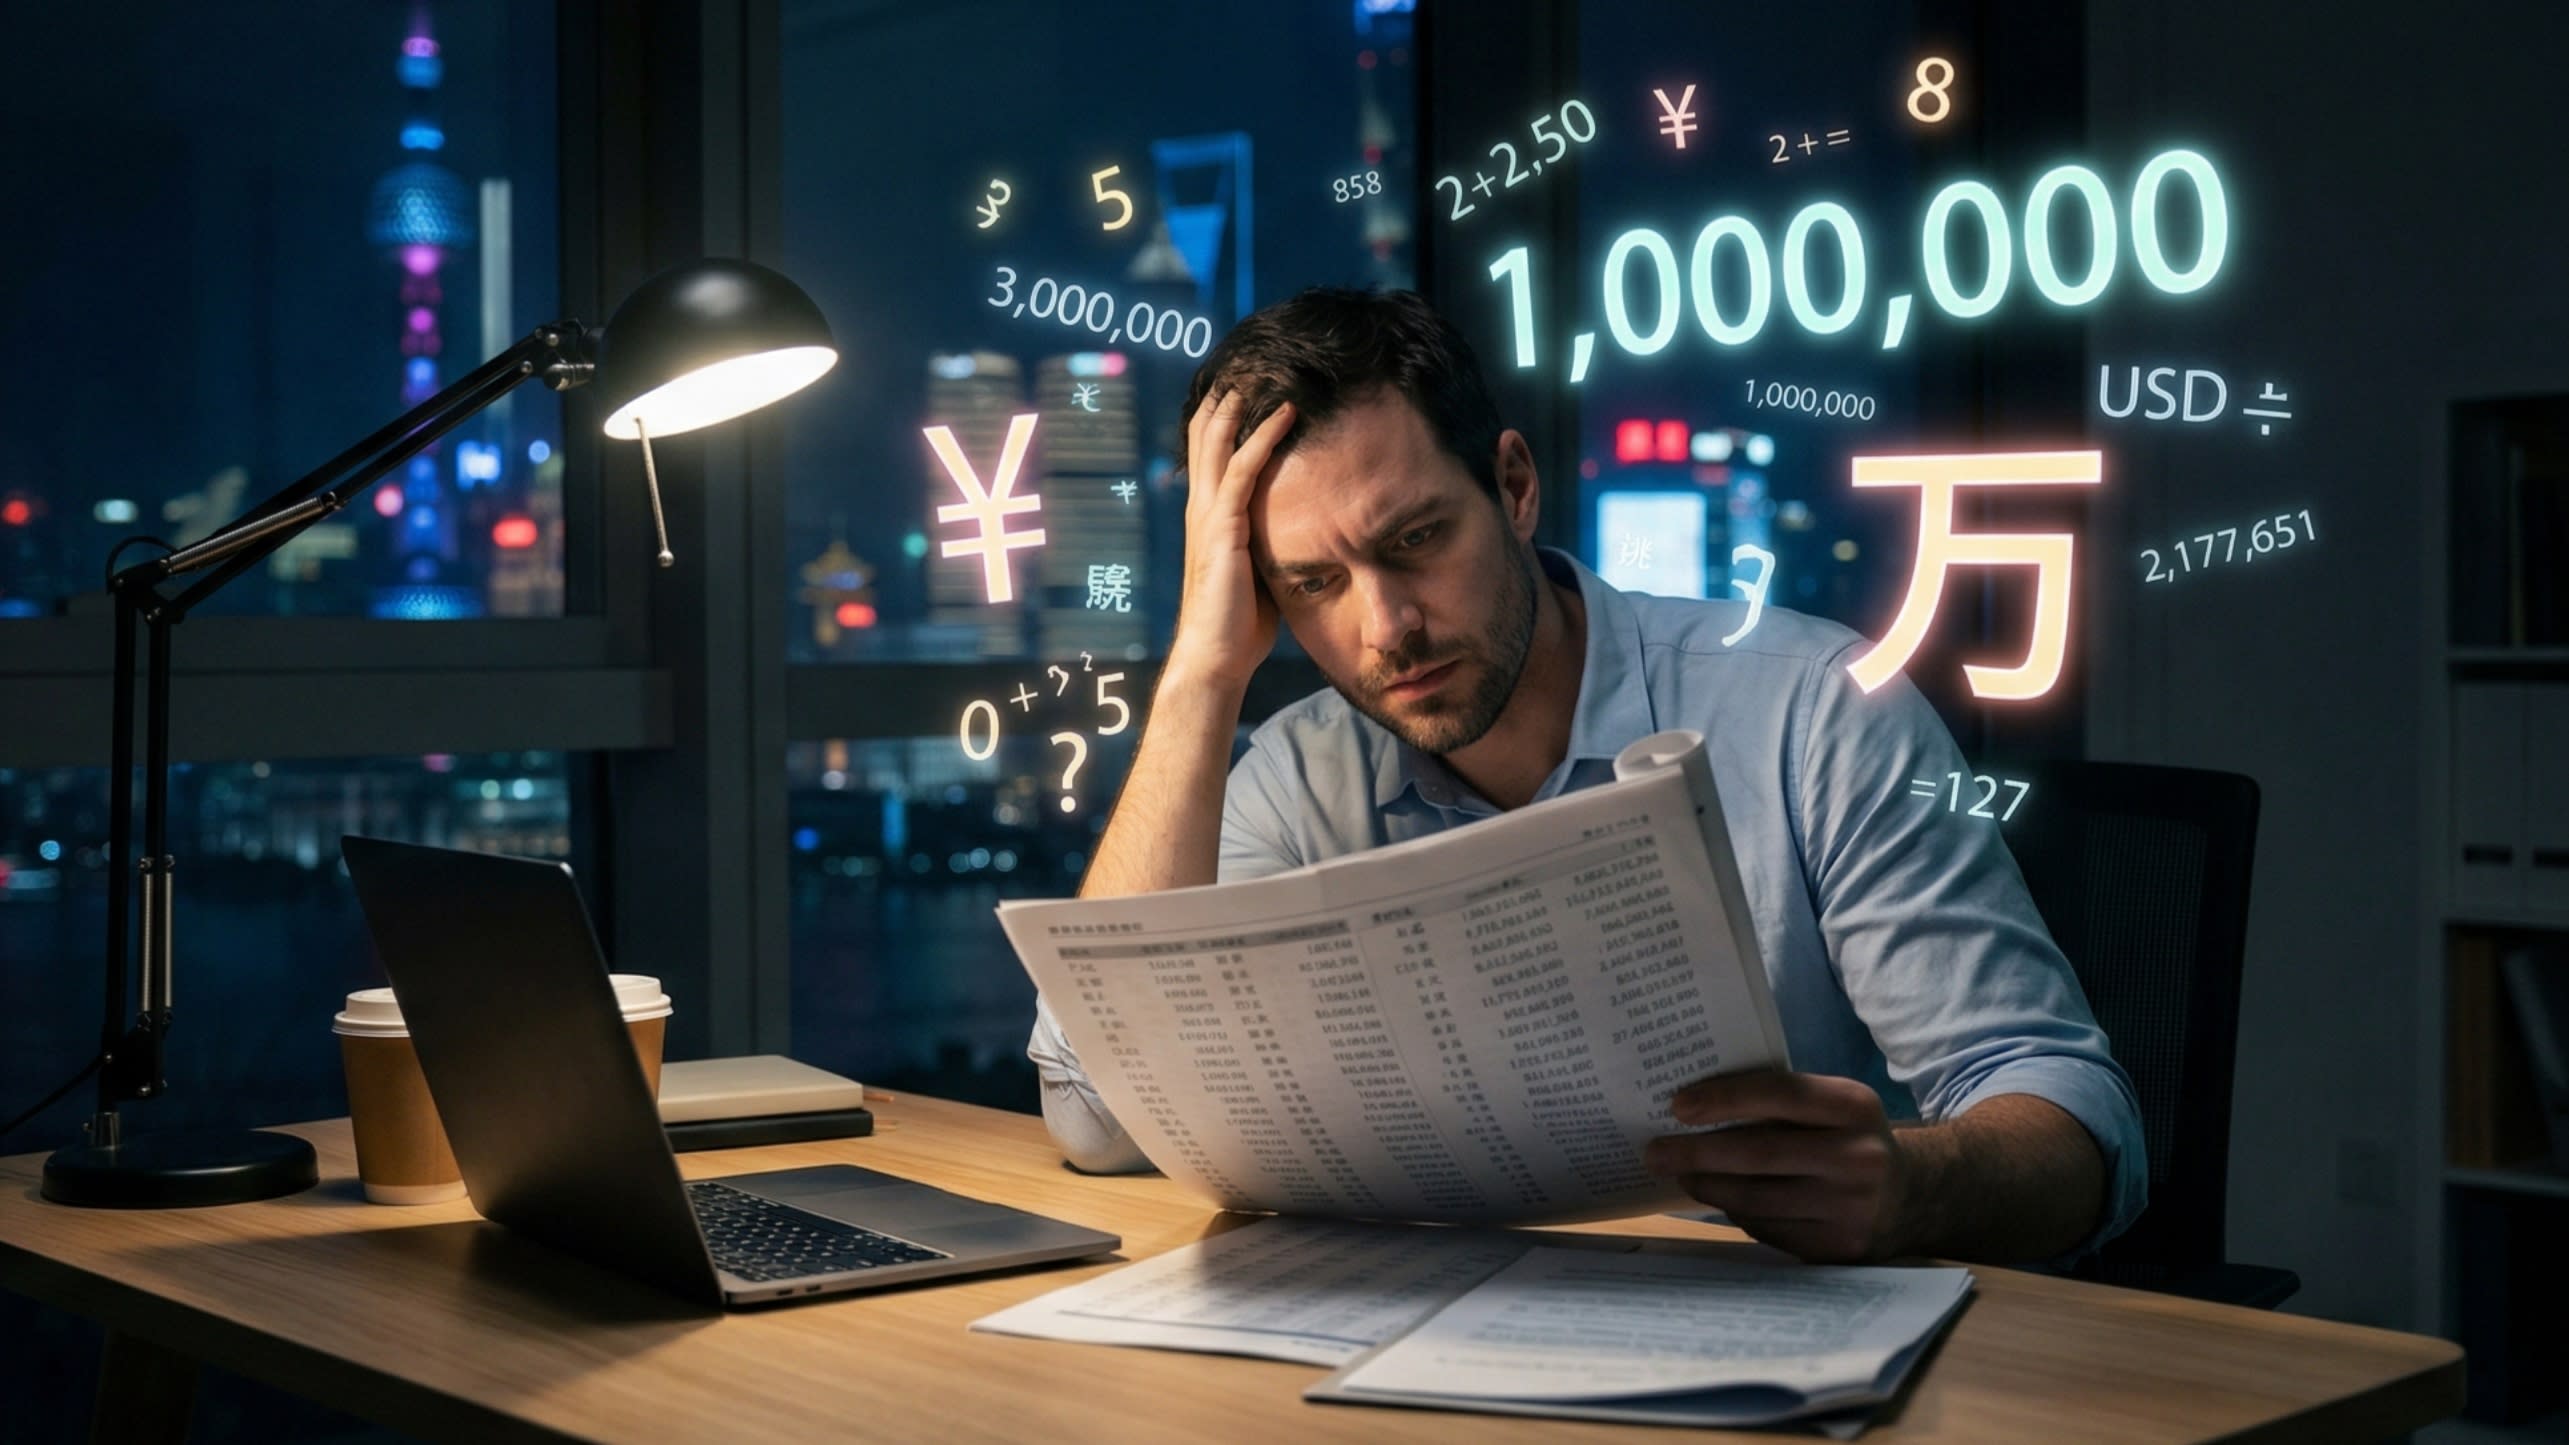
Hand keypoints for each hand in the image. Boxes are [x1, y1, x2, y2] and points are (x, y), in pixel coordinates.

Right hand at [1169, 390, 1295, 690]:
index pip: (1208, 458)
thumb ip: (1267, 545)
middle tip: (1243, 368)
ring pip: (1217, 444)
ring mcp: (1208, 517)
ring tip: (1258, 375)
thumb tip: (1300, 534)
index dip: (1219, 423)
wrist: (1216, 657)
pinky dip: (1263, 438)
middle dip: (1221, 402)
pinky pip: (1242, 470)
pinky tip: (1284, 414)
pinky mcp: (1223, 528)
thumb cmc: (1238, 625)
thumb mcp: (1257, 573)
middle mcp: (1200, 510)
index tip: (1241, 393)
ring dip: (1239, 407)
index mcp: (1206, 520)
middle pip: (1204, 439)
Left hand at [1642, 1069, 1909, 1263]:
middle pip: (1759, 1154)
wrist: (1913, 1197)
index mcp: (1853, 1106)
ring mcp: (1850, 1208)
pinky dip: (1739, 1213)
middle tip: (1655, 1152)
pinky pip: (1769, 1229)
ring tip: (1682, 1175)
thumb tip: (1696, 1107)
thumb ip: (1783, 1101)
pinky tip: (1723, 1201)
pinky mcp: (1837, 1248)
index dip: (1725, 1099)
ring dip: (1709, 1187)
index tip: (1678, 1107)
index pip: (1779, 1094)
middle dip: (1698, 1153)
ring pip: (1757, 1199)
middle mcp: (1858, 1157)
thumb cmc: (1850, 1138)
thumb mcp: (1834, 1107)